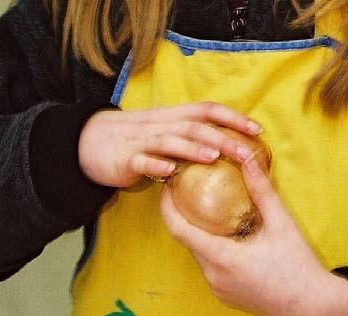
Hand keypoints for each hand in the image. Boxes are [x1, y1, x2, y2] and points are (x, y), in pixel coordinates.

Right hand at [79, 102, 261, 187]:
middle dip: (222, 137)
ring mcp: (143, 142)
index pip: (207, 111)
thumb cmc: (135, 142)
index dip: (232, 118)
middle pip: (195, 127)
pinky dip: (156, 165)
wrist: (90, 143)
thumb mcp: (166, 136)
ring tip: (214, 156)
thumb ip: (191, 140)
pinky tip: (169, 171)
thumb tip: (227, 149)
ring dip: (193, 148)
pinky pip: (142, 161)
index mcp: (174, 118)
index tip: (257, 130)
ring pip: (171, 140)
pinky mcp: (126, 159)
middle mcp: (161, 126)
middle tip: (246, 152)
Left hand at [159, 157, 347, 315]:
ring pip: (200, 256)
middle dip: (185, 217)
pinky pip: (211, 269)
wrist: (312, 306)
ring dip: (201, 235)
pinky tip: (229, 238)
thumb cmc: (298, 266)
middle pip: (189, 242)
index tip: (168, 187)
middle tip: (190, 191)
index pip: (180, 230)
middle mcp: (213, 276)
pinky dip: (213, 251)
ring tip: (210, 211)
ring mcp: (218, 289)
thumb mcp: (282, 224)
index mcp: (222, 258)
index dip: (168, 207)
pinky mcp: (225, 296)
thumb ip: (262, 191)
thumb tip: (247, 158)